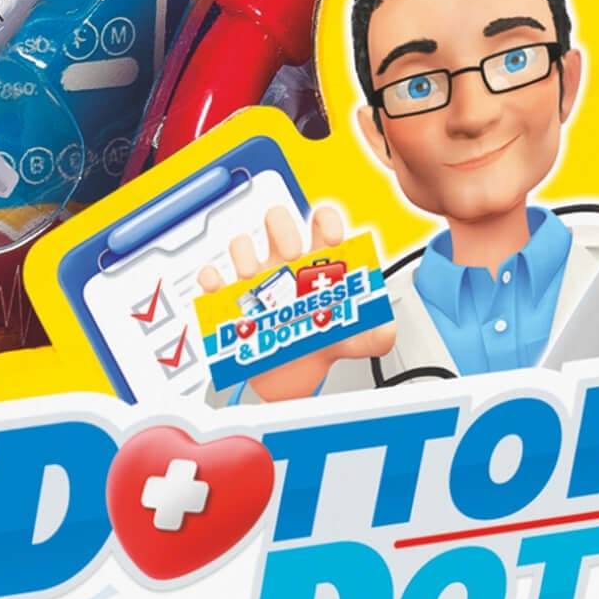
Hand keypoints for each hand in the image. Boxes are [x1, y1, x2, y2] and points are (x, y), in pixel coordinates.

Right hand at [195, 199, 394, 399]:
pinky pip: (214, 280)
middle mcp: (285, 265)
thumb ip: (374, 334)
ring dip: (246, 255)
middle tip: (293, 257)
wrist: (293, 379)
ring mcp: (257, 282)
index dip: (327, 220)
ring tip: (255, 279)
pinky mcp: (233, 302)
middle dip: (284, 230)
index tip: (334, 238)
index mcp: (317, 264)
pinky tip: (221, 289)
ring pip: (242, 244)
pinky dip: (212, 279)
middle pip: (278, 220)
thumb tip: (386, 327)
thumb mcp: (353, 340)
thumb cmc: (320, 344)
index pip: (321, 221)